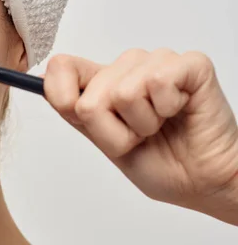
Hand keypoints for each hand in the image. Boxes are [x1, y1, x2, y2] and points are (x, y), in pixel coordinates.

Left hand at [43, 48, 237, 222]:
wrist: (202, 181)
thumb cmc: (160, 163)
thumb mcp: (104, 142)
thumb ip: (77, 112)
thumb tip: (44, 82)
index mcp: (102, 85)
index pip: (61, 68)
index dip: (62, 96)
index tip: (82, 119)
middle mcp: (126, 69)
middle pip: (91, 97)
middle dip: (114, 132)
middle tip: (140, 136)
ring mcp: (157, 63)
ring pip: (123, 92)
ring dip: (142, 123)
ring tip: (160, 126)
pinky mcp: (189, 65)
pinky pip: (157, 81)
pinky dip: (167, 109)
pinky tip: (179, 112)